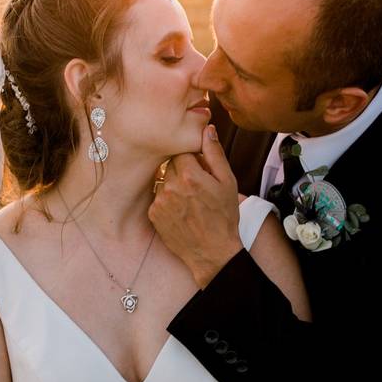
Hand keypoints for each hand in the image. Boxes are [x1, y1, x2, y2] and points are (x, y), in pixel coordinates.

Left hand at [149, 124, 243, 288]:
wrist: (213, 252)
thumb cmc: (224, 217)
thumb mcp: (228, 182)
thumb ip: (215, 153)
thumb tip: (207, 129)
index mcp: (190, 175)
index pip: (181, 151)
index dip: (192, 159)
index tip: (200, 170)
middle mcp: (170, 186)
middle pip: (170, 165)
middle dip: (182, 171)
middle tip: (197, 188)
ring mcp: (160, 201)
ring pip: (163, 181)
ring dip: (173, 186)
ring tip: (189, 202)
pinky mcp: (153, 215)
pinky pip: (158, 198)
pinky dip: (167, 201)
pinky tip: (181, 212)